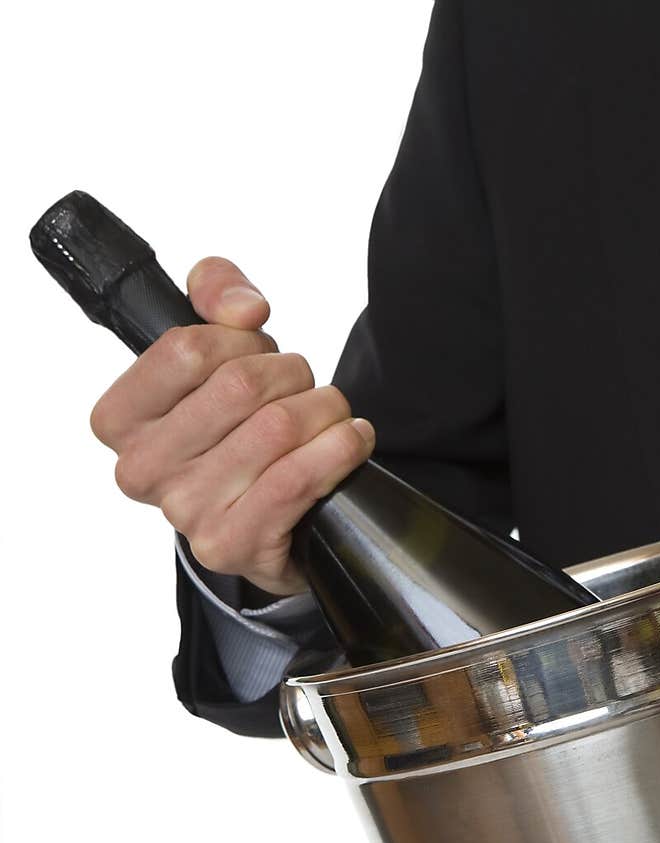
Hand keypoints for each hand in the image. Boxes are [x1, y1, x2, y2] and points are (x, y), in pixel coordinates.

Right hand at [89, 257, 374, 596]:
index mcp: (120, 418)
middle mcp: (141, 469)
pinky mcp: (232, 545)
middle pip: (240, 386)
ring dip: (325, 410)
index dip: (242, 340)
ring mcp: (186, 512)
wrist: (265, 524)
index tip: (258, 352)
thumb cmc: (235, 432)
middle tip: (303, 388)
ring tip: (330, 416)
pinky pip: (296, 480)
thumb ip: (214, 292)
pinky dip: (339, 450)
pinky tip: (351, 442)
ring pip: (277, 428)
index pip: (188, 348)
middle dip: (292, 374)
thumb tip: (244, 309)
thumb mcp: (214, 349)